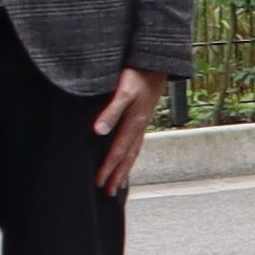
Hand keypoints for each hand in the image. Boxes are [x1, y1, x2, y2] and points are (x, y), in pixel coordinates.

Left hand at [91, 68, 159, 195]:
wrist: (156, 61)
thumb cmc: (138, 74)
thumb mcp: (123, 90)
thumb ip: (111, 111)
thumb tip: (98, 131)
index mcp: (135, 123)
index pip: (118, 151)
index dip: (108, 167)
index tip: (99, 182)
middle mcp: (140, 126)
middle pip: (129, 157)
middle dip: (118, 175)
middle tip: (109, 193)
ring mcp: (143, 122)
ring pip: (134, 151)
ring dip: (126, 168)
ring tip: (119, 183)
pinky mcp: (142, 117)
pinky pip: (136, 142)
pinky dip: (131, 155)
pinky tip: (127, 157)